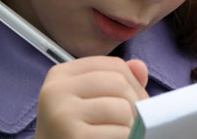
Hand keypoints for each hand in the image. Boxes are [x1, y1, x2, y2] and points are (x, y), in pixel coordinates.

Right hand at [34, 56, 148, 138]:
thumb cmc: (75, 129)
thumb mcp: (90, 99)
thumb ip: (116, 80)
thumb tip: (140, 66)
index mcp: (62, 74)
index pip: (114, 65)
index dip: (134, 83)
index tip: (136, 101)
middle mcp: (57, 90)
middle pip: (119, 83)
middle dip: (135, 103)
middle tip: (133, 120)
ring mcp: (63, 114)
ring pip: (122, 108)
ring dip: (130, 124)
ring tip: (121, 132)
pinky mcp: (73, 136)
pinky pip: (119, 132)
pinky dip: (125, 138)